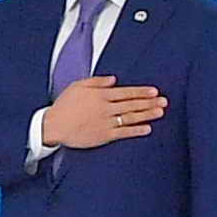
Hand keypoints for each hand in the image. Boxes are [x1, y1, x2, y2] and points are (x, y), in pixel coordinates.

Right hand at [41, 76, 165, 149]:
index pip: (126, 92)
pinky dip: (136, 130)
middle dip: (149, 102)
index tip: (154, 91)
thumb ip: (97, 81)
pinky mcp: (104, 136)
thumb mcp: (78, 86)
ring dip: (146, 114)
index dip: (141, 92)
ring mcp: (106, 122)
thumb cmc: (64, 105)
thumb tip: (114, 80)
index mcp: (100, 95)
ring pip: (130, 117)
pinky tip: (147, 128)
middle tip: (164, 101)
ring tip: (160, 112)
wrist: (53, 126)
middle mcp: (106, 108)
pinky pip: (123, 133)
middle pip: (132, 104)